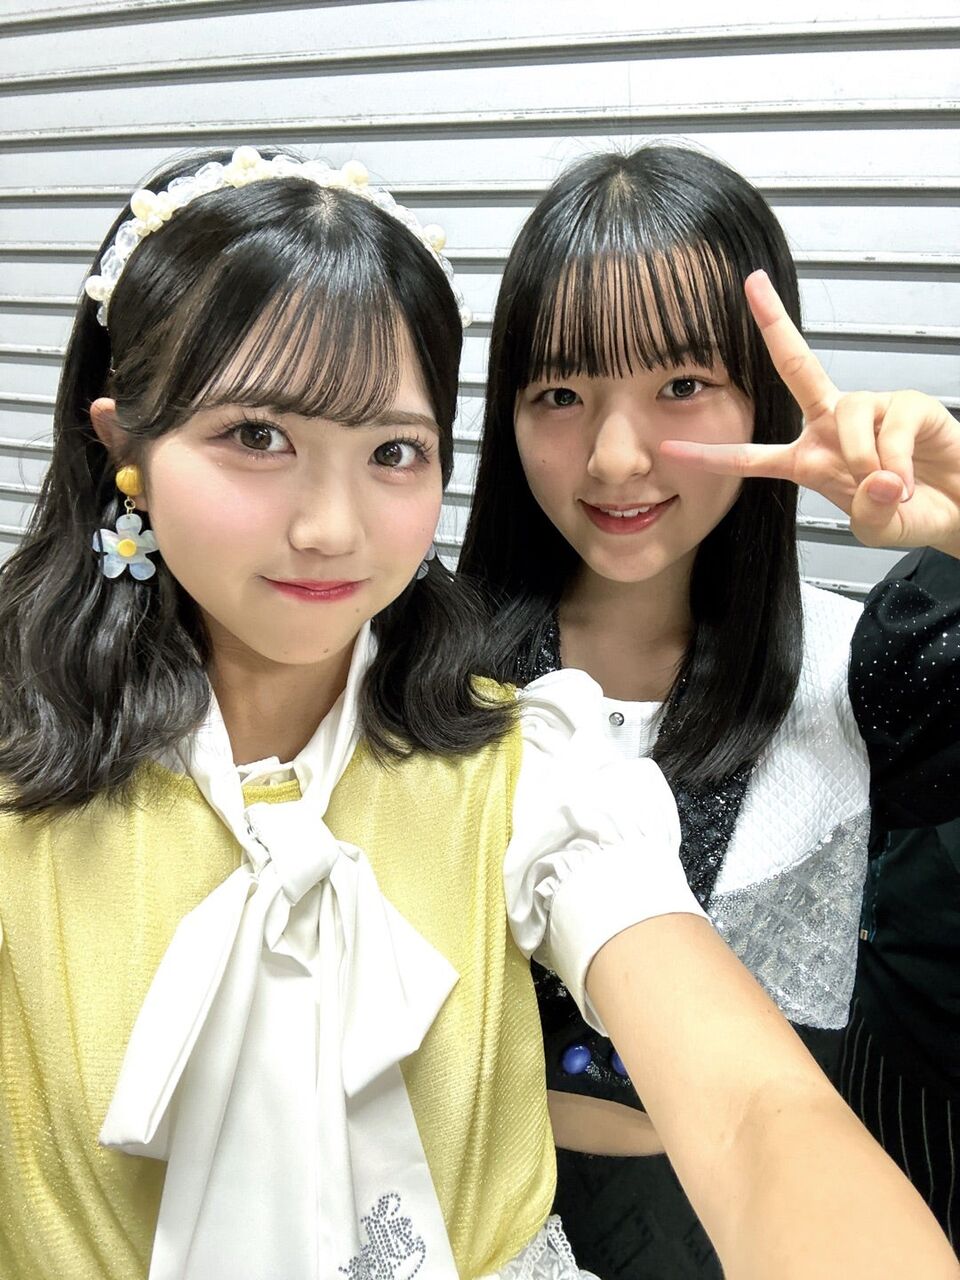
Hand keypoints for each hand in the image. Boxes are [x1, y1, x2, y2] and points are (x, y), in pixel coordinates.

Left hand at [659, 270, 959, 554]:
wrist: (959, 508)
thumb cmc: (913, 512)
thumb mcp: (878, 529)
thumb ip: (868, 514)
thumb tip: (877, 479)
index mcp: (810, 457)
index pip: (751, 455)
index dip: (711, 454)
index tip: (670, 447)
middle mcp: (833, 425)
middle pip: (797, 366)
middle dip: (773, 324)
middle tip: (753, 285)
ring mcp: (870, 410)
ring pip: (847, 415)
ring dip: (861, 458)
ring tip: (885, 487)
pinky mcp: (908, 404)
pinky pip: (888, 426)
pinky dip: (894, 460)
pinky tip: (905, 478)